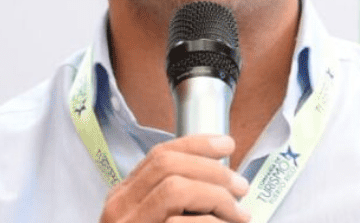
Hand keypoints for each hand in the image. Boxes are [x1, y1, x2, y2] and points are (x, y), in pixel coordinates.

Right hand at [99, 134, 251, 222]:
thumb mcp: (159, 218)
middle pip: (168, 164)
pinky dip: (209, 220)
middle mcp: (119, 210)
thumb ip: (177, 201)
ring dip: (216, 194)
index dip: (197, 144)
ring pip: (175, 188)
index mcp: (124, 198)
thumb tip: (221, 178)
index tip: (227, 145)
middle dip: (212, 169)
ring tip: (238, 213)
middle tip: (241, 187)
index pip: (160, 155)